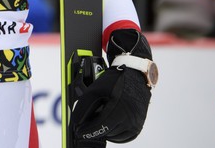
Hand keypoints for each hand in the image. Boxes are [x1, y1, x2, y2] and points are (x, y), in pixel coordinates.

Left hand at [72, 29, 152, 144]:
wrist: (135, 77)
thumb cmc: (116, 81)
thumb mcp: (95, 90)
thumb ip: (84, 106)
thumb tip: (77, 121)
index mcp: (119, 110)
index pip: (100, 127)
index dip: (87, 130)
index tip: (78, 132)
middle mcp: (129, 120)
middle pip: (106, 132)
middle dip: (94, 127)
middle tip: (88, 120)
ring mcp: (135, 124)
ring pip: (114, 135)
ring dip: (104, 130)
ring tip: (100, 116)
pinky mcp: (137, 126)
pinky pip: (122, 137)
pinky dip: (113, 132)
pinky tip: (108, 122)